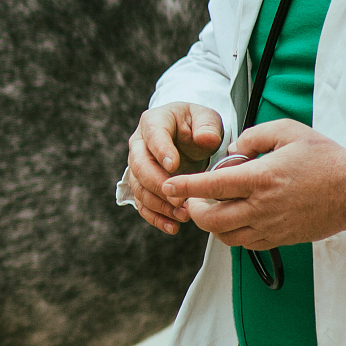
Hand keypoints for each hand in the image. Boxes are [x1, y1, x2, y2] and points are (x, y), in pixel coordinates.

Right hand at [126, 102, 224, 233]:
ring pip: (139, 188)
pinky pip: (142, 204)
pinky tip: (172, 227)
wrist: (188, 135)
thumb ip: (207, 126)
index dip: (161, 152)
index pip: (153, 136)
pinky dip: (156, 217)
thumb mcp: (206, 118)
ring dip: (159, 205)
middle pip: (139, 166)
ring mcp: (138, 167)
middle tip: (179, 199)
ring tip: (183, 215)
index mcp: (153, 122)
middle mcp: (139, 145)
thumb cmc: (196, 125)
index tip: (174, 167)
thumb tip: (205, 139)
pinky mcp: (143, 186)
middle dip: (158, 185)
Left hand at [160, 120, 345, 248]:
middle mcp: (263, 207)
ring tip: (212, 208)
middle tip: (192, 198)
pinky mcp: (282, 239)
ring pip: (226, 237)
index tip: (167, 185)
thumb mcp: (289, 132)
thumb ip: (254, 137)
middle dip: (193, 210)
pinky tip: (235, 219)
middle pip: (211, 221)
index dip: (184, 187)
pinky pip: (246, 244)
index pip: (211, 186)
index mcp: (262, 178)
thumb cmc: (326, 158)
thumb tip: (231, 151)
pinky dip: (233, 234)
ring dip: (212, 225)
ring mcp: (273, 227)